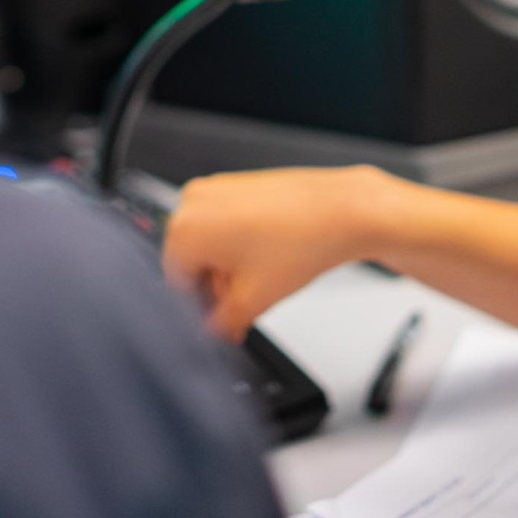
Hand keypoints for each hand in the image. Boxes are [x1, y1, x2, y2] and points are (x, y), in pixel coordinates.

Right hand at [161, 164, 386, 339]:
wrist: (342, 209)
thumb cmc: (303, 240)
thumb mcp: (252, 300)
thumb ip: (219, 326)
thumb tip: (210, 333)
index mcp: (186, 228)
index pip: (175, 285)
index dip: (199, 311)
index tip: (217, 324)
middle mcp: (195, 201)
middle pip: (190, 262)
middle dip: (213, 290)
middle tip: (240, 312)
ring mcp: (217, 189)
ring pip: (208, 243)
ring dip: (226, 271)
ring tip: (259, 286)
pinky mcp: (236, 185)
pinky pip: (223, 224)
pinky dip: (237, 247)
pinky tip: (264, 263)